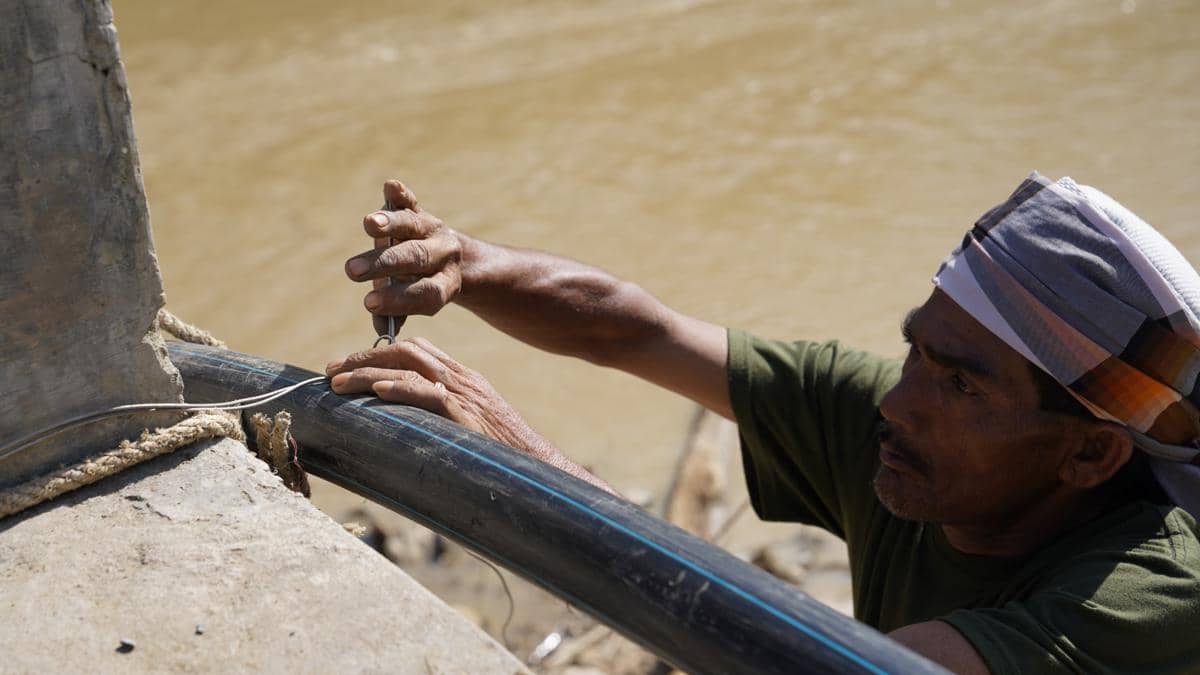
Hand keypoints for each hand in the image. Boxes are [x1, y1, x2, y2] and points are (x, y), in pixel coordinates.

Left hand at [325, 337, 551, 457]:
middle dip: (363, 357)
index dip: (379, 353)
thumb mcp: (472, 429)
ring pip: (409, 366)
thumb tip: (409, 428)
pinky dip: (400, 389)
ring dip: (368, 371)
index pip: (418, 351)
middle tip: (331, 370)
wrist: (537, 470)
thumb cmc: (504, 458)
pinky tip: (378, 391)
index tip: (349, 366)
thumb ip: (444, 420)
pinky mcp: (466, 414)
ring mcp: (466, 395)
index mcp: (465, 381)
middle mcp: (463, 380)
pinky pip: (429, 393)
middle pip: (406, 351)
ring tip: (338, 383)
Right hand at [344, 180, 463, 335]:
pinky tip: (391, 187)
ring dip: (390, 224)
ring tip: (369, 224)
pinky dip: (401, 195)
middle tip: (354, 271)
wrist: (448, 260)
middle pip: (416, 258)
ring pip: (413, 226)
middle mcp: (444, 255)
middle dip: (384, 264)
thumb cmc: (418, 287)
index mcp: (448, 284)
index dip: (400, 299)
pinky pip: (412, 203)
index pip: (427, 294)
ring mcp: (433, 230)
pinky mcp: (420, 212)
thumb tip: (380, 330)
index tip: (370, 302)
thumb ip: (394, 314)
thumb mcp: (413, 304)